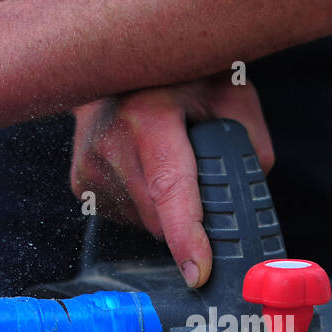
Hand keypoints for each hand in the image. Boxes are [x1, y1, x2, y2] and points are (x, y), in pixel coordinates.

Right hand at [70, 74, 273, 287]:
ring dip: (166, 209)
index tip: (198, 273)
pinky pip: (125, 217)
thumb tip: (251, 196)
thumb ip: (250, 145)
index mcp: (149, 117)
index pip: (170, 190)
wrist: (122, 57)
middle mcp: (110, 142)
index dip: (187, 237)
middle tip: (200, 176)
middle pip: (162, 219)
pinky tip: (146, 168)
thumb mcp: (231, 95)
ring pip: (144, 223)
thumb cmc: (182, 74)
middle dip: (190, 215)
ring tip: (167, 161)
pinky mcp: (80, 181)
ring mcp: (89, 164)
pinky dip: (145, 205)